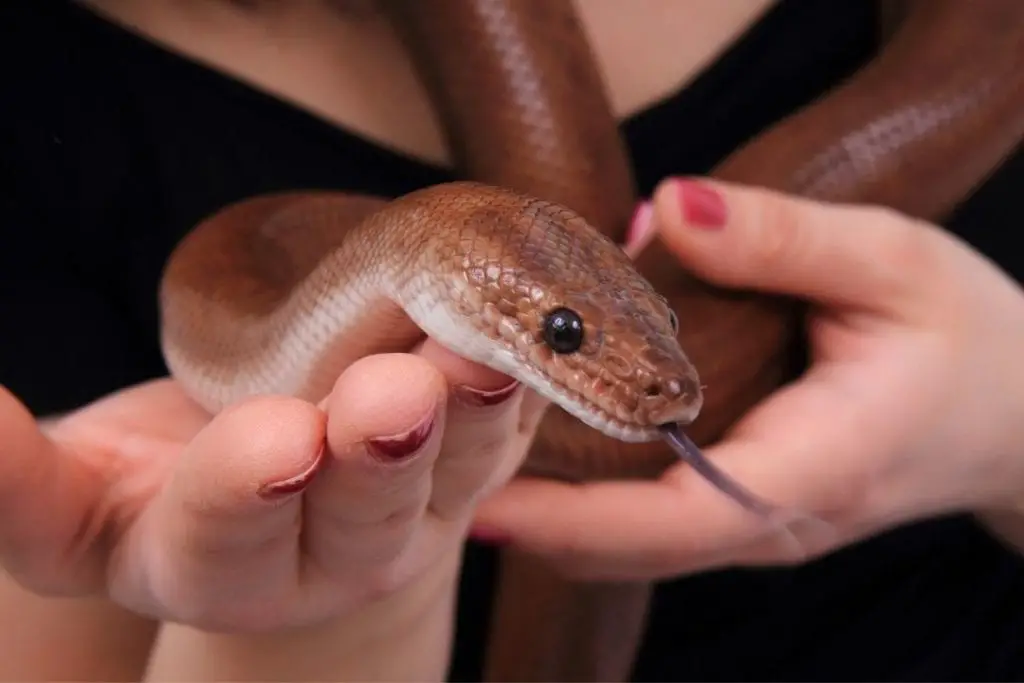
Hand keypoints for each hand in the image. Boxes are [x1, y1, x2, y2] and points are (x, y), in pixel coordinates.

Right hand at [0, 340, 536, 631]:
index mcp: (227, 567)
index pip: (231, 538)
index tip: (270, 442)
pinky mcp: (480, 453)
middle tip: (390, 396)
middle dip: (377, 454)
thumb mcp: (80, 499)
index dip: (245, 493)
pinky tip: (537, 321)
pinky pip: (513, 413)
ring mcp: (425, 506)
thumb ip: (20, 480)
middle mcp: (340, 552)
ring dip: (475, 404)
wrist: (282, 472)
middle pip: (366, 510)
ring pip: (460, 461)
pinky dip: (528, 369)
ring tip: (485, 351)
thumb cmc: (163, 482)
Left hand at [472, 177, 1023, 580]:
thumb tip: (669, 207)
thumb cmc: (967, 336)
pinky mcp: (745, 514)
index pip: (679, 515)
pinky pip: (650, 525)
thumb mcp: (893, 259)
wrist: (1012, 409)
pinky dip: (584, 502)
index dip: (575, 516)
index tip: (482, 496)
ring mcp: (757, 529)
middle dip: (533, 516)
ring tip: (460, 453)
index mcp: (814, 468)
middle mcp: (774, 520)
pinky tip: (528, 450)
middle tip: (436, 455)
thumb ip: (783, 238)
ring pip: (633, 547)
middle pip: (633, 547)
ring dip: (547, 513)